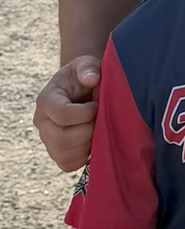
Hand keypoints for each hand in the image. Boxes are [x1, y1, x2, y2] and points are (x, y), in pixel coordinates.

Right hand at [34, 56, 101, 170]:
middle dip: (87, 131)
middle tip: (99, 120)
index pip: (61, 115)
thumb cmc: (84, 76)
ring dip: (87, 145)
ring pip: (65, 155)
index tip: (97, 105)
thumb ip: (89, 67)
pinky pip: (68, 165)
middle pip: (61, 139)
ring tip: (97, 129)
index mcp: (47, 100)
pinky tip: (93, 141)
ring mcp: (48, 140)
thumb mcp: (87, 64)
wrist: (80, 90)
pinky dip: (84, 157)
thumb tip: (92, 79)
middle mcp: (42, 122)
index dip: (85, 113)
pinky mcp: (57, 154)